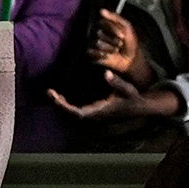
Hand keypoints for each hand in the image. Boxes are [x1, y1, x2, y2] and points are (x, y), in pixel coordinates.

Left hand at [51, 79, 184, 130]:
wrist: (139, 107)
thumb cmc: (133, 98)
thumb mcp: (127, 89)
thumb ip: (117, 82)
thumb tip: (105, 73)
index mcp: (101, 110)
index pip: (79, 112)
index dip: (66, 107)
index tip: (57, 97)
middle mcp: (95, 114)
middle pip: (73, 113)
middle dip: (60, 105)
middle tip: (49, 92)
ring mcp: (94, 113)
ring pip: (74, 112)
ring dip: (63, 104)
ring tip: (52, 93)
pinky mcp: (95, 109)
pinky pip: (78, 109)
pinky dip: (68, 103)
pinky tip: (62, 96)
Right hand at [78, 3, 154, 80]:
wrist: (131, 59)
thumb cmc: (130, 42)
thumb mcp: (127, 27)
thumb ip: (115, 17)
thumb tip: (101, 10)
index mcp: (105, 25)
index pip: (102, 22)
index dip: (113, 29)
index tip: (122, 36)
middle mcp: (98, 33)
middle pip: (99, 33)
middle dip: (112, 40)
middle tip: (120, 44)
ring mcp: (95, 43)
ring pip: (97, 43)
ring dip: (109, 48)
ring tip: (115, 50)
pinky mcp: (92, 54)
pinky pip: (92, 52)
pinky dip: (101, 54)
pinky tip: (107, 56)